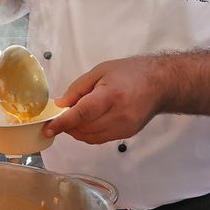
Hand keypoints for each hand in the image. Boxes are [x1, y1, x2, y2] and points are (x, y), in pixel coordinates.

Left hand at [44, 56, 165, 143]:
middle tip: (60, 117)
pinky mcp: (127, 134)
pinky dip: (89, 134)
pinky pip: (100, 139)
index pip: (82, 114)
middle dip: (68, 125)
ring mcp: (124, 128)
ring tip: (73, 119)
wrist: (161, 84)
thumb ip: (78, 89)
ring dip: (77, 131)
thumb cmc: (130, 72)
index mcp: (111, 95)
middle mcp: (119, 115)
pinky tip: (87, 123)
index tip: (48, 128)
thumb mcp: (101, 71)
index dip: (63, 123)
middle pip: (84, 128)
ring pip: (91, 137)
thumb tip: (60, 106)